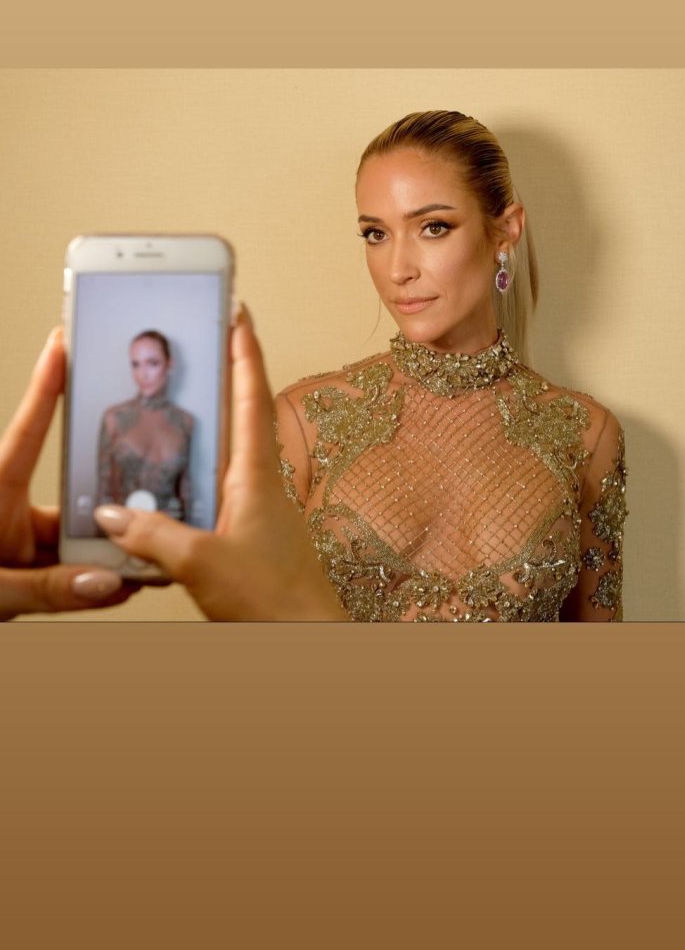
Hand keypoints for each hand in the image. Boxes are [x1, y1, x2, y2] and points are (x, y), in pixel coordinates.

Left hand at [0, 328, 137, 618]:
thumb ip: (47, 589)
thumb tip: (106, 581)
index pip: (28, 431)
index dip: (47, 385)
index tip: (64, 342)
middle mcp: (8, 511)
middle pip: (74, 496)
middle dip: (113, 508)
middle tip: (150, 505)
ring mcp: (20, 542)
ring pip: (78, 541)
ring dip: (110, 556)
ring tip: (144, 566)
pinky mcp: (28, 570)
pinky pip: (72, 572)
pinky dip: (98, 582)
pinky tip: (124, 586)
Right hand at [94, 309, 348, 620]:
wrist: (308, 638)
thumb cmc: (276, 600)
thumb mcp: (202, 563)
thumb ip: (153, 536)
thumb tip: (112, 515)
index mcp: (256, 474)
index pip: (250, 396)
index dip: (243, 351)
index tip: (236, 311)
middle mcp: (261, 483)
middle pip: (242, 413)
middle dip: (226, 374)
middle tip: (205, 341)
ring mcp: (259, 508)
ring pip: (230, 451)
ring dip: (212, 423)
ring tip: (181, 401)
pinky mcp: (252, 533)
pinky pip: (221, 488)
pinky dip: (199, 474)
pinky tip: (173, 487)